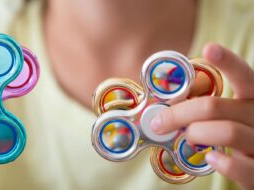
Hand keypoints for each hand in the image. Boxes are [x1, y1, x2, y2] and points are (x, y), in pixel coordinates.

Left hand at [150, 43, 253, 189]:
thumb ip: (207, 108)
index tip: (208, 48)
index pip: (245, 76)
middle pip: (215, 106)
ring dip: (195, 134)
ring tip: (186, 138)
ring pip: (227, 132)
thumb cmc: (236, 135)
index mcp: (253, 100)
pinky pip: (240, 166)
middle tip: (159, 122)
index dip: (228, 62)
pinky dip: (221, 162)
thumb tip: (166, 104)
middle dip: (179, 113)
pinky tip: (211, 158)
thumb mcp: (228, 116)